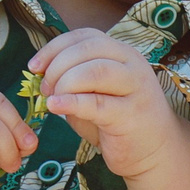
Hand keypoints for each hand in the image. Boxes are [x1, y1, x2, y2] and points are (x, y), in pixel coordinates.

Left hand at [31, 29, 178, 179]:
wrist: (154, 153)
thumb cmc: (118, 121)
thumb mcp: (93, 93)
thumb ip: (74, 79)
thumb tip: (41, 74)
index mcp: (123, 53)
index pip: (86, 36)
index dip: (55, 47)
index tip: (35, 66)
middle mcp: (133, 64)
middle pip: (88, 49)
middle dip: (57, 66)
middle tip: (44, 87)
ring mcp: (136, 88)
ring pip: (94, 71)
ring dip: (65, 82)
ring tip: (52, 98)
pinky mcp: (132, 114)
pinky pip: (96, 103)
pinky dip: (70, 102)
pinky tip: (55, 107)